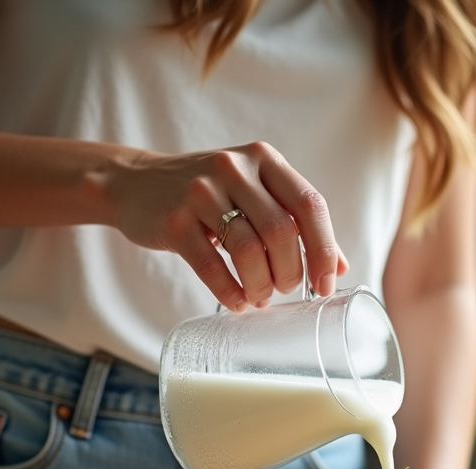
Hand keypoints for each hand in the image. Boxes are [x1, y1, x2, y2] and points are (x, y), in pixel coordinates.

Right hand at [106, 141, 348, 311]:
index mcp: (264, 160)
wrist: (135, 184)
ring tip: (260, 297)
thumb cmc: (208, 195)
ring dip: (261, 284)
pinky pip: (211, 265)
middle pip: (281, 231)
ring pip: (248, 250)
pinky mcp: (174, 220)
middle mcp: (235, 168)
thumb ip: (295, 223)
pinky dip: (230, 292)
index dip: (325, 249)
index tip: (326, 284)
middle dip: (290, 271)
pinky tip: (237, 302)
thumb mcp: (254, 193)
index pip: (310, 204)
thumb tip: (339, 266)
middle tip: (286, 290)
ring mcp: (201, 191)